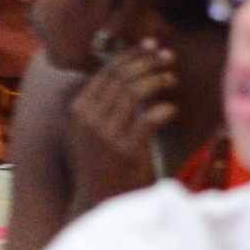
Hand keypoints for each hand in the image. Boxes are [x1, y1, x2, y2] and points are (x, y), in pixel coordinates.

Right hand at [63, 38, 179, 199]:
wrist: (98, 204)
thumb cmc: (101, 163)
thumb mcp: (93, 128)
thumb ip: (105, 100)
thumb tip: (129, 64)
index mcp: (78, 109)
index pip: (107, 70)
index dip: (132, 54)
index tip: (152, 45)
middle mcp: (87, 119)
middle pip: (123, 76)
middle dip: (149, 61)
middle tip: (168, 58)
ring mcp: (105, 136)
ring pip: (136, 92)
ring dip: (158, 80)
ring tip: (171, 80)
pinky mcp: (125, 153)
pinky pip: (150, 118)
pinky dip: (165, 109)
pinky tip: (171, 110)